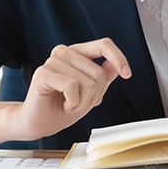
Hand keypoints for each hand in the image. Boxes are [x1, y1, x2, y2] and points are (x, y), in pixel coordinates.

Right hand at [13, 38, 131, 141]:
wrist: (40, 123)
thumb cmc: (62, 107)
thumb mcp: (91, 93)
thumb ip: (104, 76)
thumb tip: (116, 65)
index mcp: (77, 53)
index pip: (104, 45)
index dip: (119, 58)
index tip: (127, 74)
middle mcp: (64, 52)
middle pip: (99, 72)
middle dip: (95, 95)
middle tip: (80, 102)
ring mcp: (52, 61)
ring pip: (88, 82)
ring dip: (83, 102)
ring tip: (70, 103)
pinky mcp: (43, 73)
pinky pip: (72, 87)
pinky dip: (73, 102)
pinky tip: (63, 104)